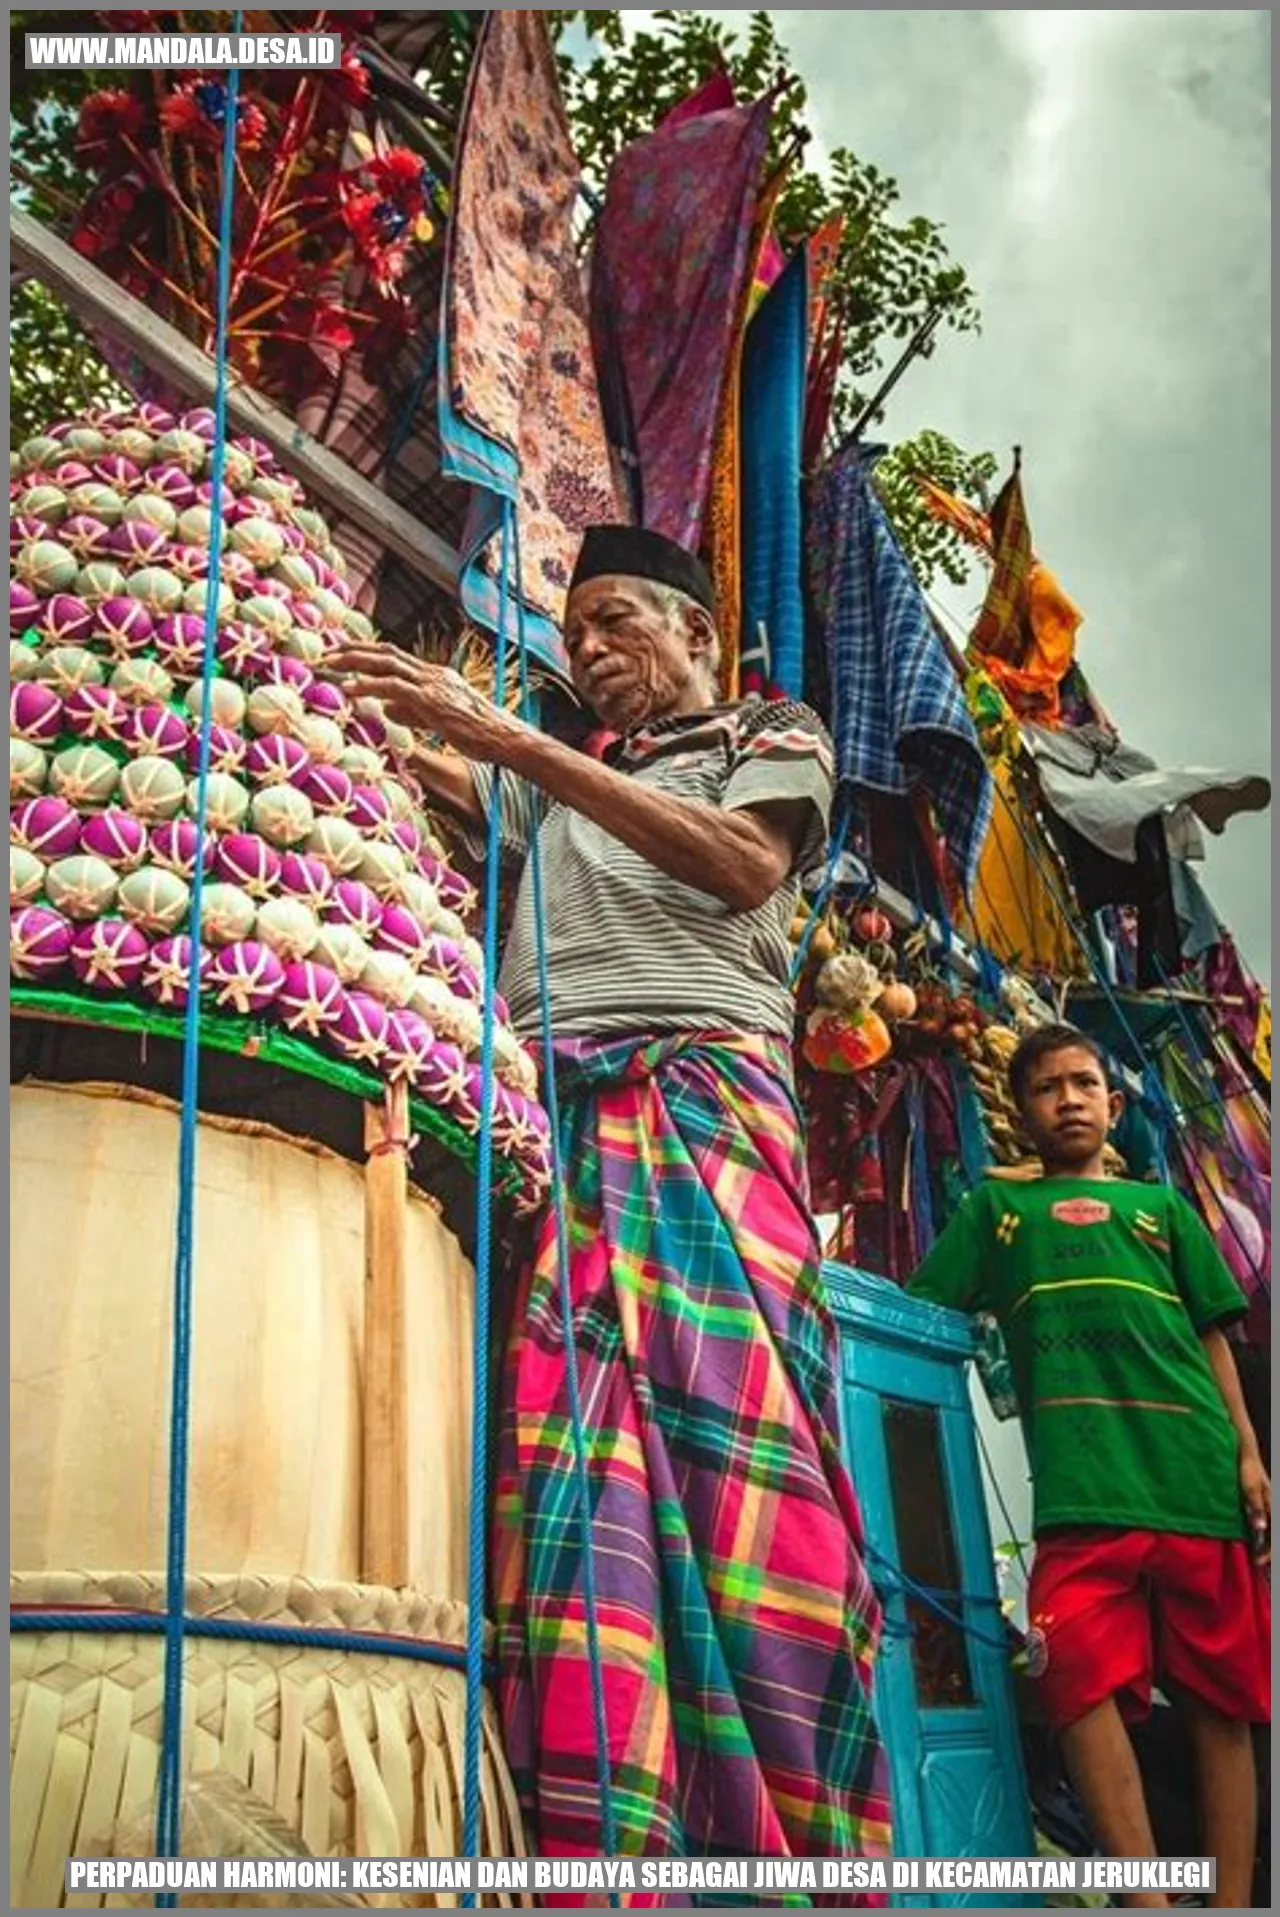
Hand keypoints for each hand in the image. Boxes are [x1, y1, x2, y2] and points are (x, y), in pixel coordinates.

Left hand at [326, 644, 521, 764]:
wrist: (504, 738)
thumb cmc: (477, 734)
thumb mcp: (437, 720)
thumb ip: (410, 711)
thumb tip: (385, 708)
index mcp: (435, 675)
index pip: (394, 656)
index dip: (366, 652)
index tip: (341, 653)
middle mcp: (432, 673)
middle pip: (385, 652)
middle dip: (353, 649)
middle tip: (325, 652)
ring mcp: (432, 684)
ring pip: (386, 663)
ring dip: (353, 661)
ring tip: (329, 663)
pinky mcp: (430, 700)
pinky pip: (393, 687)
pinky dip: (368, 684)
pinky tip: (349, 687)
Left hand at [1240, 1447, 1270, 1563]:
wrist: (1245, 1452)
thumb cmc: (1247, 1469)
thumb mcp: (1251, 1488)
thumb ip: (1257, 1508)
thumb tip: (1261, 1528)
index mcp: (1274, 1506)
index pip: (1276, 1535)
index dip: (1270, 1551)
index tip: (1259, 1561)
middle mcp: (1275, 1508)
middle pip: (1276, 1536)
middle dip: (1270, 1552)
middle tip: (1259, 1565)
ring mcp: (1270, 1507)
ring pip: (1273, 1532)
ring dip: (1268, 1546)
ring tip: (1259, 1559)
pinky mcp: (1263, 1505)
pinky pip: (1267, 1525)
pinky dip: (1263, 1537)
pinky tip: (1256, 1543)